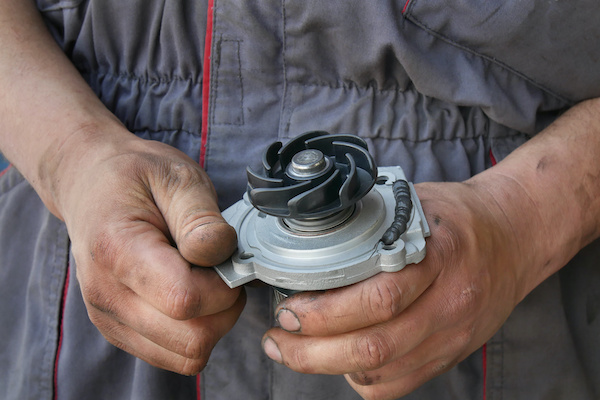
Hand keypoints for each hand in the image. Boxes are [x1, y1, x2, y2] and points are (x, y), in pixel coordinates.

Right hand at [55, 132, 243, 374]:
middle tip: (223, 269)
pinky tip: (193, 293)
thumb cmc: (135, 177)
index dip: (223, 284)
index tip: (226, 255)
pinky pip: (174, 355)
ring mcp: (110, 318)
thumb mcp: (176, 177)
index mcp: (117, 250)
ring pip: (187, 355)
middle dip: (225, 309)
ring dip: (213, 322)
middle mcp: (106, 294)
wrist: (91, 184)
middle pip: (191, 340)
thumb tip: (222, 254)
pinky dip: (196, 331)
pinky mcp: (120, 330)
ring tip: (206, 279)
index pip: (185, 299)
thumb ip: (201, 218)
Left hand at [261, 181, 530, 398]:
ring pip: (383, 371)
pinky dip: (360, 378)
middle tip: (277, 337)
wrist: (514, 236)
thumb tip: (311, 238)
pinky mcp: (451, 354)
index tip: (287, 306)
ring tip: (292, 350)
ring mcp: (452, 335)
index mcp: (439, 257)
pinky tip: (338, 361)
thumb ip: (371, 222)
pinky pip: (399, 384)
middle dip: (312, 349)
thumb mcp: (415, 203)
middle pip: (375, 345)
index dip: (325, 311)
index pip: (379, 298)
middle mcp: (449, 304)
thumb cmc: (458, 217)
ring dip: (326, 366)